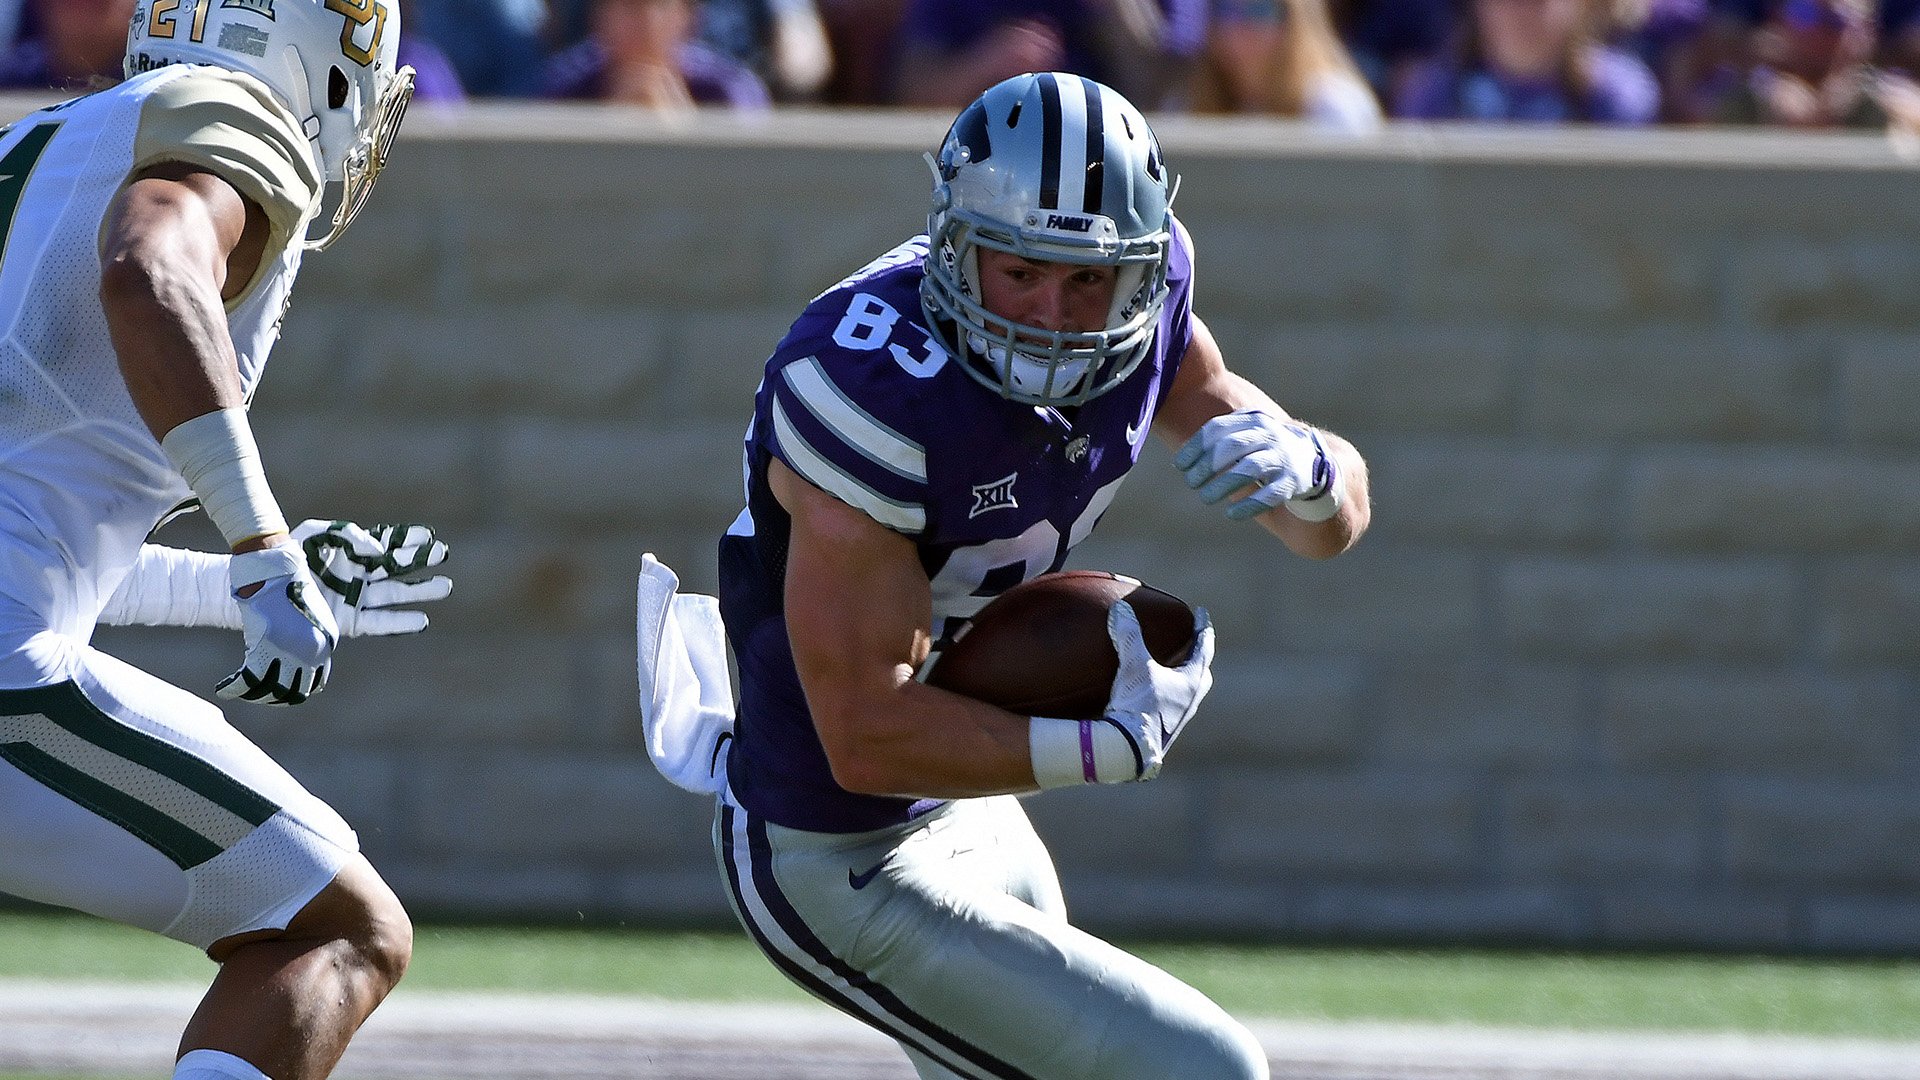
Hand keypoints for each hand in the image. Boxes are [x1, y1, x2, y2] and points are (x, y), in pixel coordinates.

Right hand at [217, 544, 337, 704]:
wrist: (273, 569)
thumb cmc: (286, 585)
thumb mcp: (306, 613)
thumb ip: (306, 636)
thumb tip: (290, 655)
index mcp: (326, 642)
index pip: (316, 681)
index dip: (296, 690)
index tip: (279, 690)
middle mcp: (314, 652)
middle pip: (295, 692)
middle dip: (274, 698)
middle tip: (256, 695)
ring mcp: (292, 652)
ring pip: (272, 690)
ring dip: (253, 696)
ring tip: (238, 691)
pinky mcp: (267, 648)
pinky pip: (249, 680)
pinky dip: (234, 688)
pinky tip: (224, 689)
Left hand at [291, 519, 450, 635]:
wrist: (265, 587)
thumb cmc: (288, 555)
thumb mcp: (317, 533)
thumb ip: (349, 535)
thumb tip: (380, 550)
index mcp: (351, 553)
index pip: (387, 544)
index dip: (409, 540)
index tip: (430, 537)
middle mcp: (357, 575)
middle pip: (396, 568)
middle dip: (420, 562)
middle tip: (443, 555)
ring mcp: (354, 598)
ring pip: (395, 594)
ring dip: (420, 591)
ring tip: (443, 587)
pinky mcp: (349, 621)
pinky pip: (380, 622)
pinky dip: (401, 622)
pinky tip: (422, 620)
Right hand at [1100, 600, 1213, 780]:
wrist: (1128, 750)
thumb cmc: (1139, 706)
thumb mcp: (1133, 665)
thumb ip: (1128, 635)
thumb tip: (1121, 608)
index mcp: (1192, 682)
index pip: (1203, 647)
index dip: (1202, 627)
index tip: (1201, 613)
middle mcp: (1190, 701)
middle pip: (1201, 674)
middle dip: (1197, 657)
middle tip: (1192, 644)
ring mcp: (1178, 718)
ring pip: (1186, 693)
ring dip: (1181, 679)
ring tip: (1170, 670)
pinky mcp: (1163, 731)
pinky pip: (1170, 707)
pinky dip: (1164, 695)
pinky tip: (1150, 696)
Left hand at [1174, 409, 1334, 521]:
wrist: (1315, 464)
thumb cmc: (1266, 453)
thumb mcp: (1247, 437)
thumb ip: (1219, 443)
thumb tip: (1180, 463)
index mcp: (1254, 420)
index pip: (1217, 428)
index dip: (1195, 447)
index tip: (1180, 465)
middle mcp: (1270, 434)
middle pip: (1230, 447)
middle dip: (1205, 467)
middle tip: (1191, 483)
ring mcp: (1284, 457)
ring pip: (1248, 469)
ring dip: (1222, 486)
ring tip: (1206, 498)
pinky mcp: (1294, 481)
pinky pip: (1269, 494)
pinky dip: (1248, 506)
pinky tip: (1231, 514)